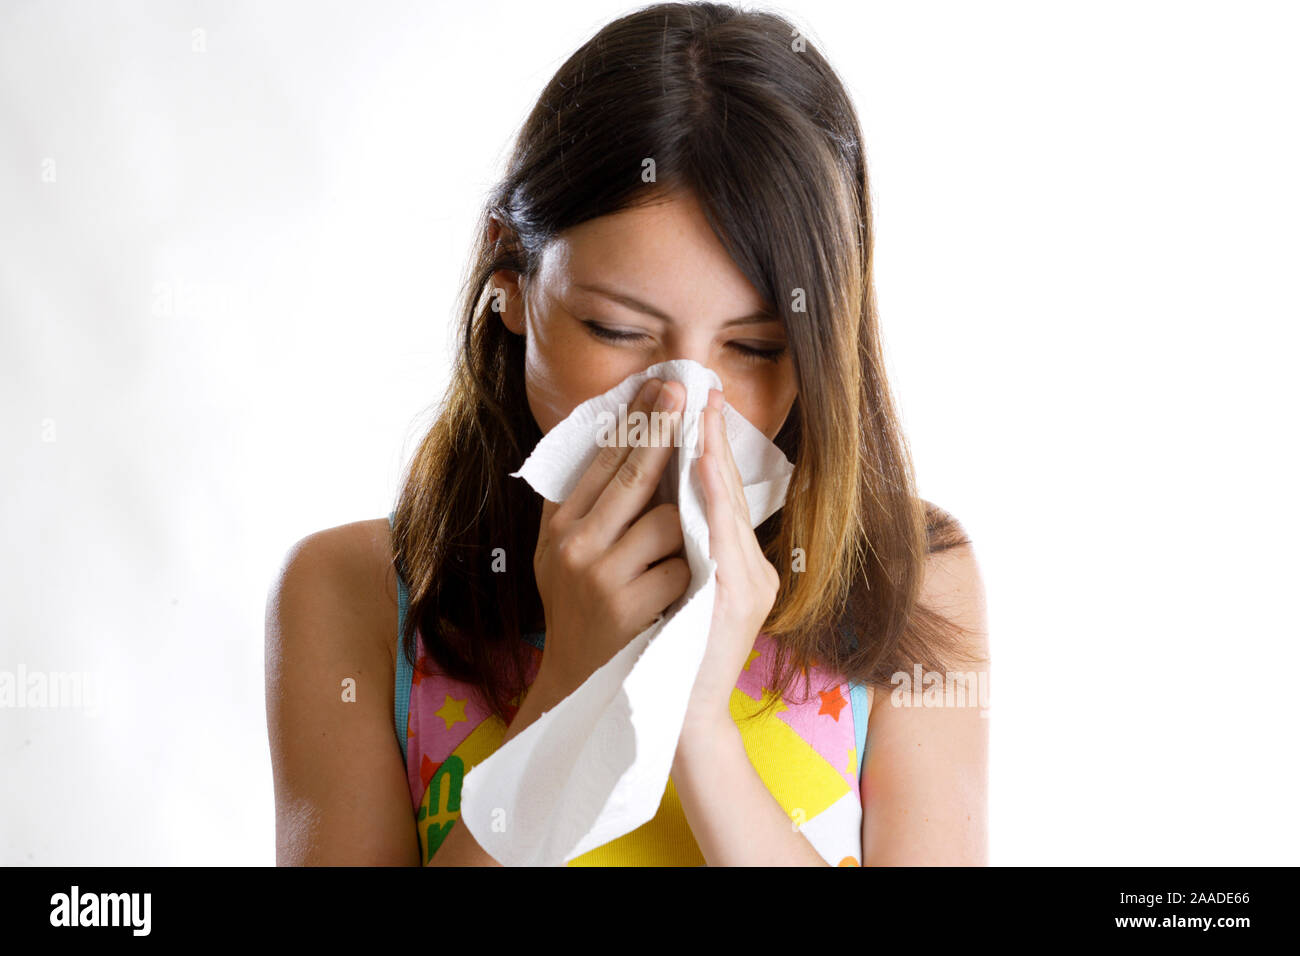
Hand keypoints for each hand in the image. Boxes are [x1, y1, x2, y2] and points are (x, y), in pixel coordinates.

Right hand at [532, 377, 690, 697]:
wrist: (582, 690)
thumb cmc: (584, 615)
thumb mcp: (564, 557)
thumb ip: (585, 507)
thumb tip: (616, 439)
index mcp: (558, 527)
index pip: (602, 461)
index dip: (634, 419)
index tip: (660, 386)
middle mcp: (572, 545)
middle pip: (632, 474)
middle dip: (663, 429)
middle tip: (685, 391)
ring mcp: (599, 576)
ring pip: (666, 521)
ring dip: (683, 532)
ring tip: (672, 559)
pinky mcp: (627, 606)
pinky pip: (680, 566)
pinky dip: (687, 575)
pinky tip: (675, 594)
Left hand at [681, 387, 780, 728]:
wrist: (686, 719)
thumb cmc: (687, 658)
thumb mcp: (704, 601)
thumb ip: (701, 554)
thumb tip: (677, 501)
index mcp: (738, 568)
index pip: (721, 492)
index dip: (710, 444)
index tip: (697, 401)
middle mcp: (748, 570)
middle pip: (724, 488)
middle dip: (706, 435)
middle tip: (693, 389)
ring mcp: (744, 584)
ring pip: (723, 503)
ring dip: (707, 453)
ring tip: (692, 410)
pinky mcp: (736, 600)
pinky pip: (719, 535)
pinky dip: (712, 497)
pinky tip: (700, 465)